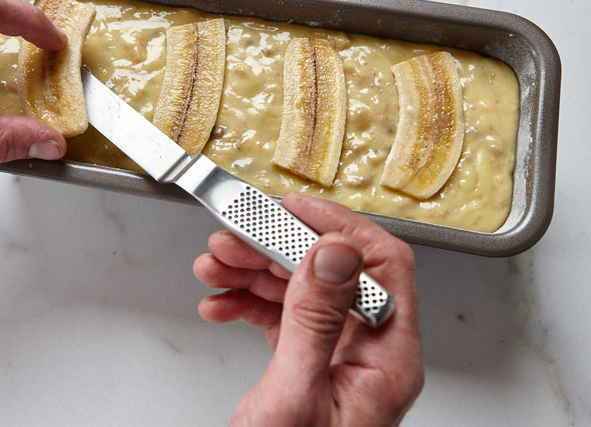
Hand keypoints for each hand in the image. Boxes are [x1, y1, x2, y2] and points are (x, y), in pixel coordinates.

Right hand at [194, 193, 422, 425]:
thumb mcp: (296, 394)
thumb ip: (315, 319)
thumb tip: (333, 250)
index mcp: (387, 359)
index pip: (382, 265)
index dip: (339, 226)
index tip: (293, 208)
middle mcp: (369, 354)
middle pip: (331, 272)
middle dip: (276, 248)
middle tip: (234, 237)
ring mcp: (338, 359)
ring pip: (300, 291)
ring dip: (253, 273)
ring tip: (215, 267)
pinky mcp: (308, 365)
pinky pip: (280, 318)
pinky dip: (247, 304)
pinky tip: (220, 303)